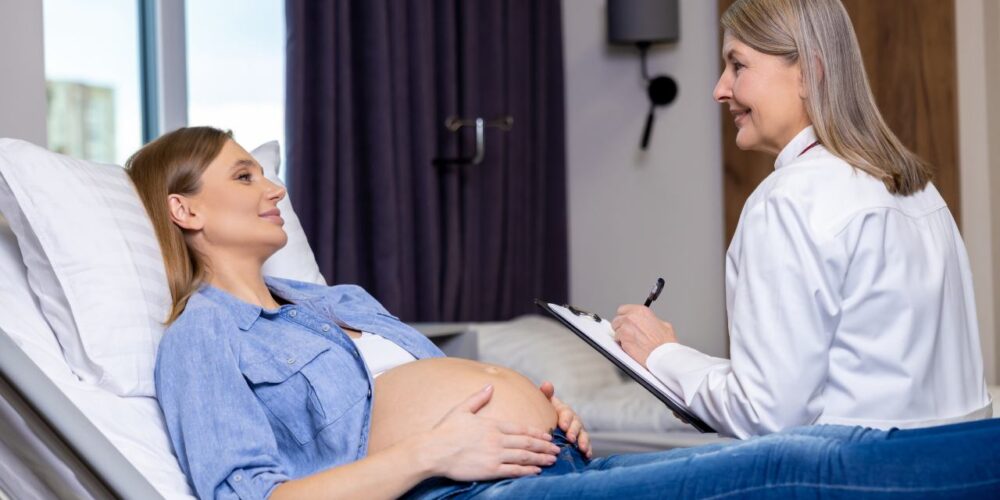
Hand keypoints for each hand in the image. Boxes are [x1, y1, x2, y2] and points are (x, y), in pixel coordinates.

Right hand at [418, 385, 559, 480]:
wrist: (432, 450)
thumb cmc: (444, 431)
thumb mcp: (462, 409)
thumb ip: (478, 398)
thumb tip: (491, 386)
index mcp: (492, 424)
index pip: (521, 428)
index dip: (537, 433)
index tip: (548, 436)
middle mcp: (497, 439)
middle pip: (527, 442)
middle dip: (544, 446)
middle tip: (557, 450)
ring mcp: (494, 454)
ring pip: (524, 456)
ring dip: (540, 458)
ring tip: (552, 460)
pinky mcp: (489, 469)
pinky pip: (513, 470)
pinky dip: (527, 470)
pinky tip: (536, 471)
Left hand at [539, 382, 591, 458]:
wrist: (548, 425)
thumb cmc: (545, 413)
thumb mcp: (545, 403)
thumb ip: (546, 395)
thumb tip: (547, 384)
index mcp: (564, 411)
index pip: (567, 413)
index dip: (565, 419)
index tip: (562, 426)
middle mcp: (574, 420)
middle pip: (576, 424)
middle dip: (574, 432)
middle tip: (570, 438)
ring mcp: (579, 431)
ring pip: (583, 435)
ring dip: (584, 441)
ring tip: (582, 449)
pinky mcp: (581, 442)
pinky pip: (586, 445)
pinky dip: (588, 450)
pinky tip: (587, 456)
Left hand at [611, 304, 677, 366]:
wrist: (663, 355)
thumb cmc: (664, 343)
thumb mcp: (663, 324)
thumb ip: (651, 320)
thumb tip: (648, 322)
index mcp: (640, 311)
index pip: (623, 309)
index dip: (624, 316)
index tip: (625, 320)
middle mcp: (630, 318)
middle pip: (617, 320)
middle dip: (621, 326)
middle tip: (628, 332)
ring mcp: (625, 330)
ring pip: (616, 331)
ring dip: (621, 336)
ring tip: (632, 341)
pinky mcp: (622, 341)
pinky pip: (618, 341)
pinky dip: (622, 344)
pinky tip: (631, 346)